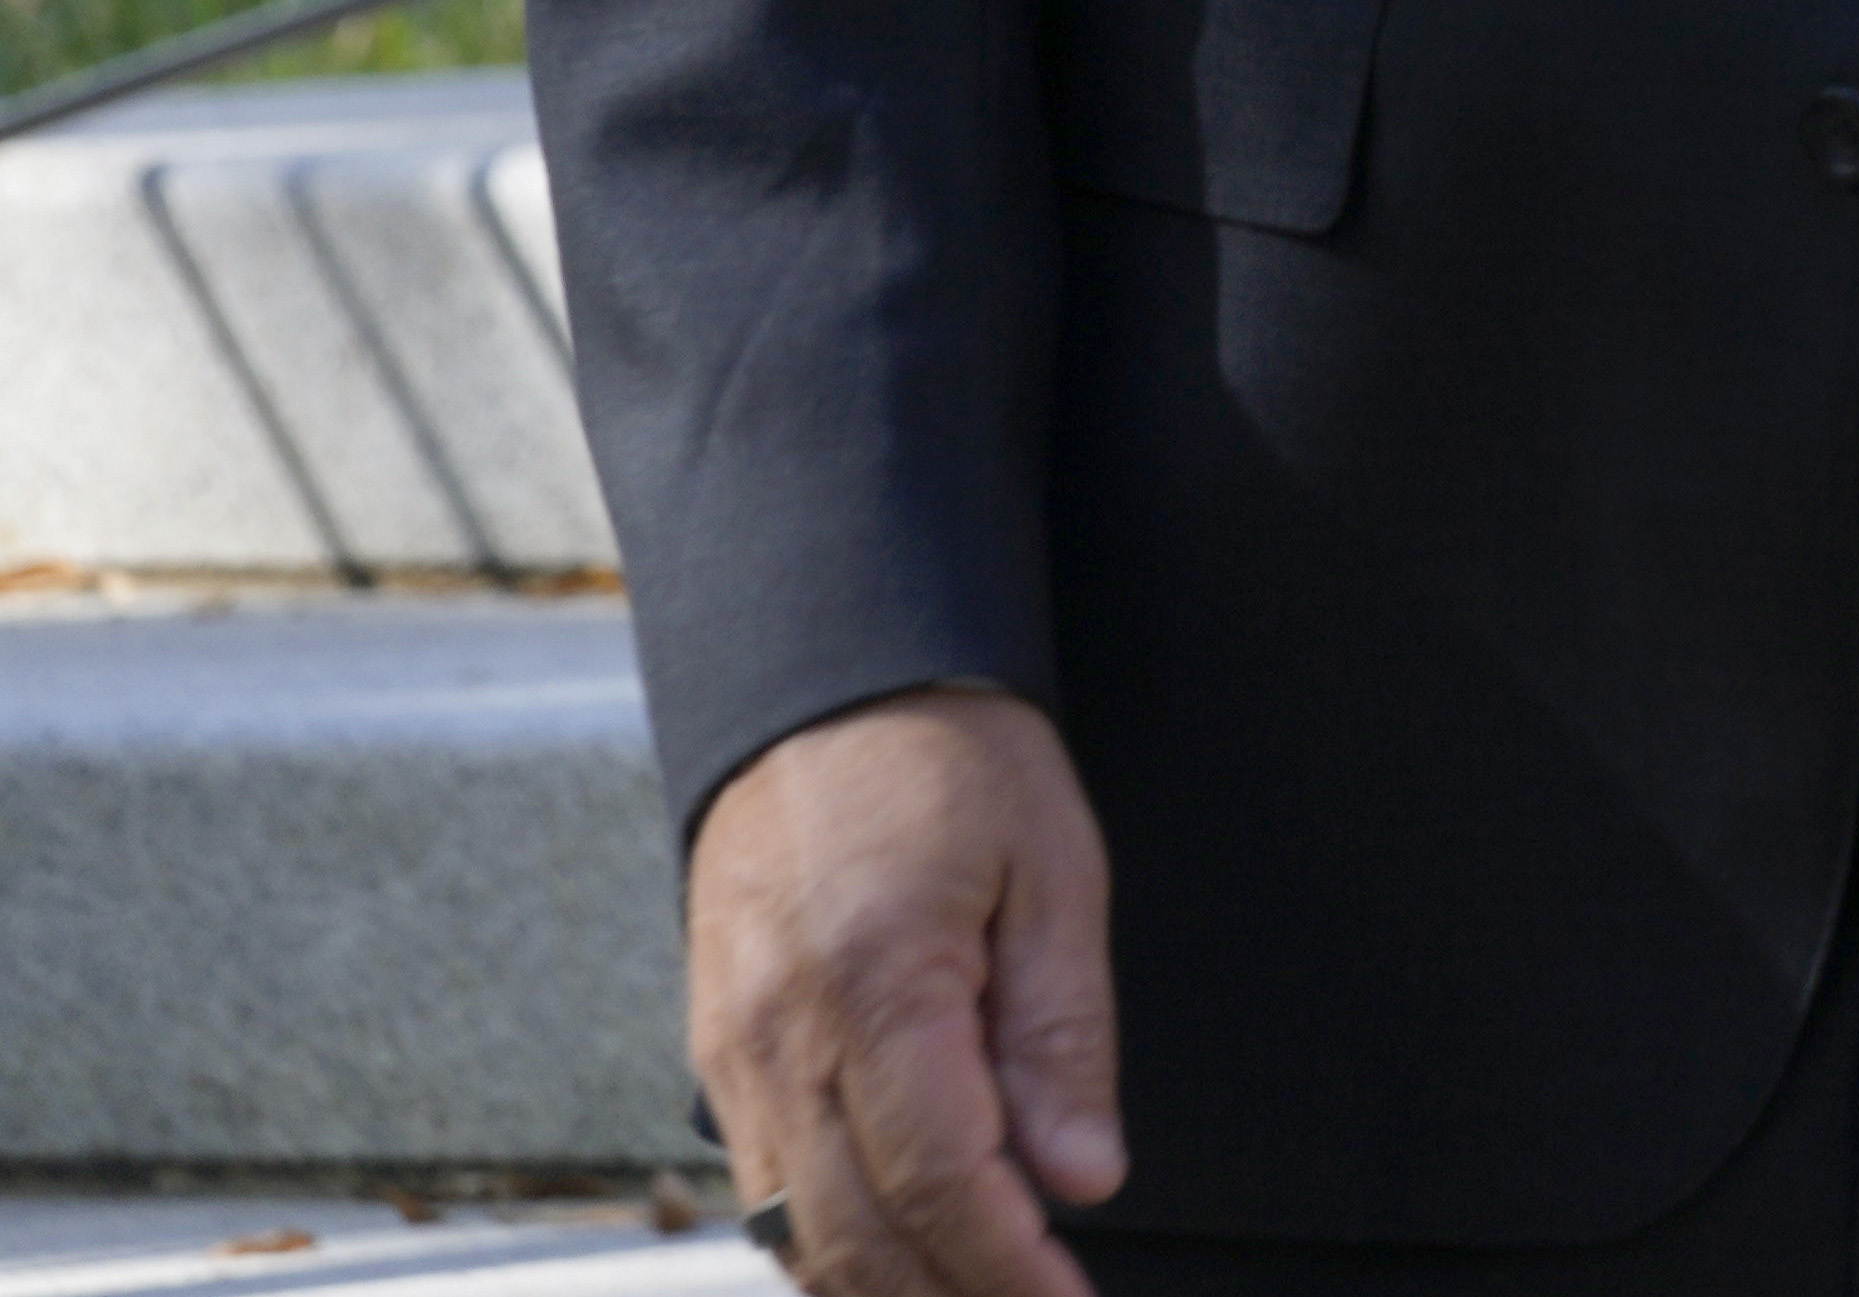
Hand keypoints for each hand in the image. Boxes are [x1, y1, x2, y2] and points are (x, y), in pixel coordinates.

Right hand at [686, 684, 1124, 1296]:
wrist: (820, 684)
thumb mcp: (1054, 871)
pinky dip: (824, 1247)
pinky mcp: (714, 1054)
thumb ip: (1062, 1034)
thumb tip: (1081, 1173)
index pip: (943, 1184)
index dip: (1010, 1269)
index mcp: (876, 989)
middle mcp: (781, 1041)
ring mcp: (731, 1056)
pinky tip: (893, 1260)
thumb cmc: (945, 757)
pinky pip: (761, 1189)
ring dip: (884, 1292)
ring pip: (794, 1234)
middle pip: (858, 1236)